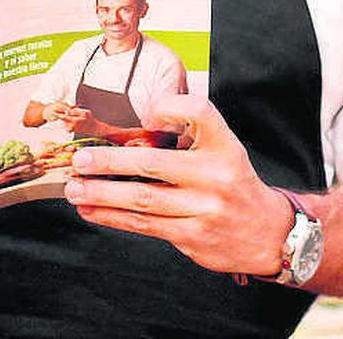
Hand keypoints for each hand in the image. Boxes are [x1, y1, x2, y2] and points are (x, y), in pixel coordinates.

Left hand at [63, 95, 295, 277]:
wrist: (268, 233)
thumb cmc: (235, 184)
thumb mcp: (225, 150)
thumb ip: (192, 134)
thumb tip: (138, 121)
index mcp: (224, 145)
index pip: (201, 112)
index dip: (172, 106)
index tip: (146, 110)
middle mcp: (216, 175)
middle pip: (153, 163)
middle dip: (110, 162)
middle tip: (81, 160)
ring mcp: (204, 208)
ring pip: (142, 199)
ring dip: (102, 194)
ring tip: (75, 189)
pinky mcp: (192, 236)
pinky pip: (145, 225)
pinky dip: (114, 217)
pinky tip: (93, 210)